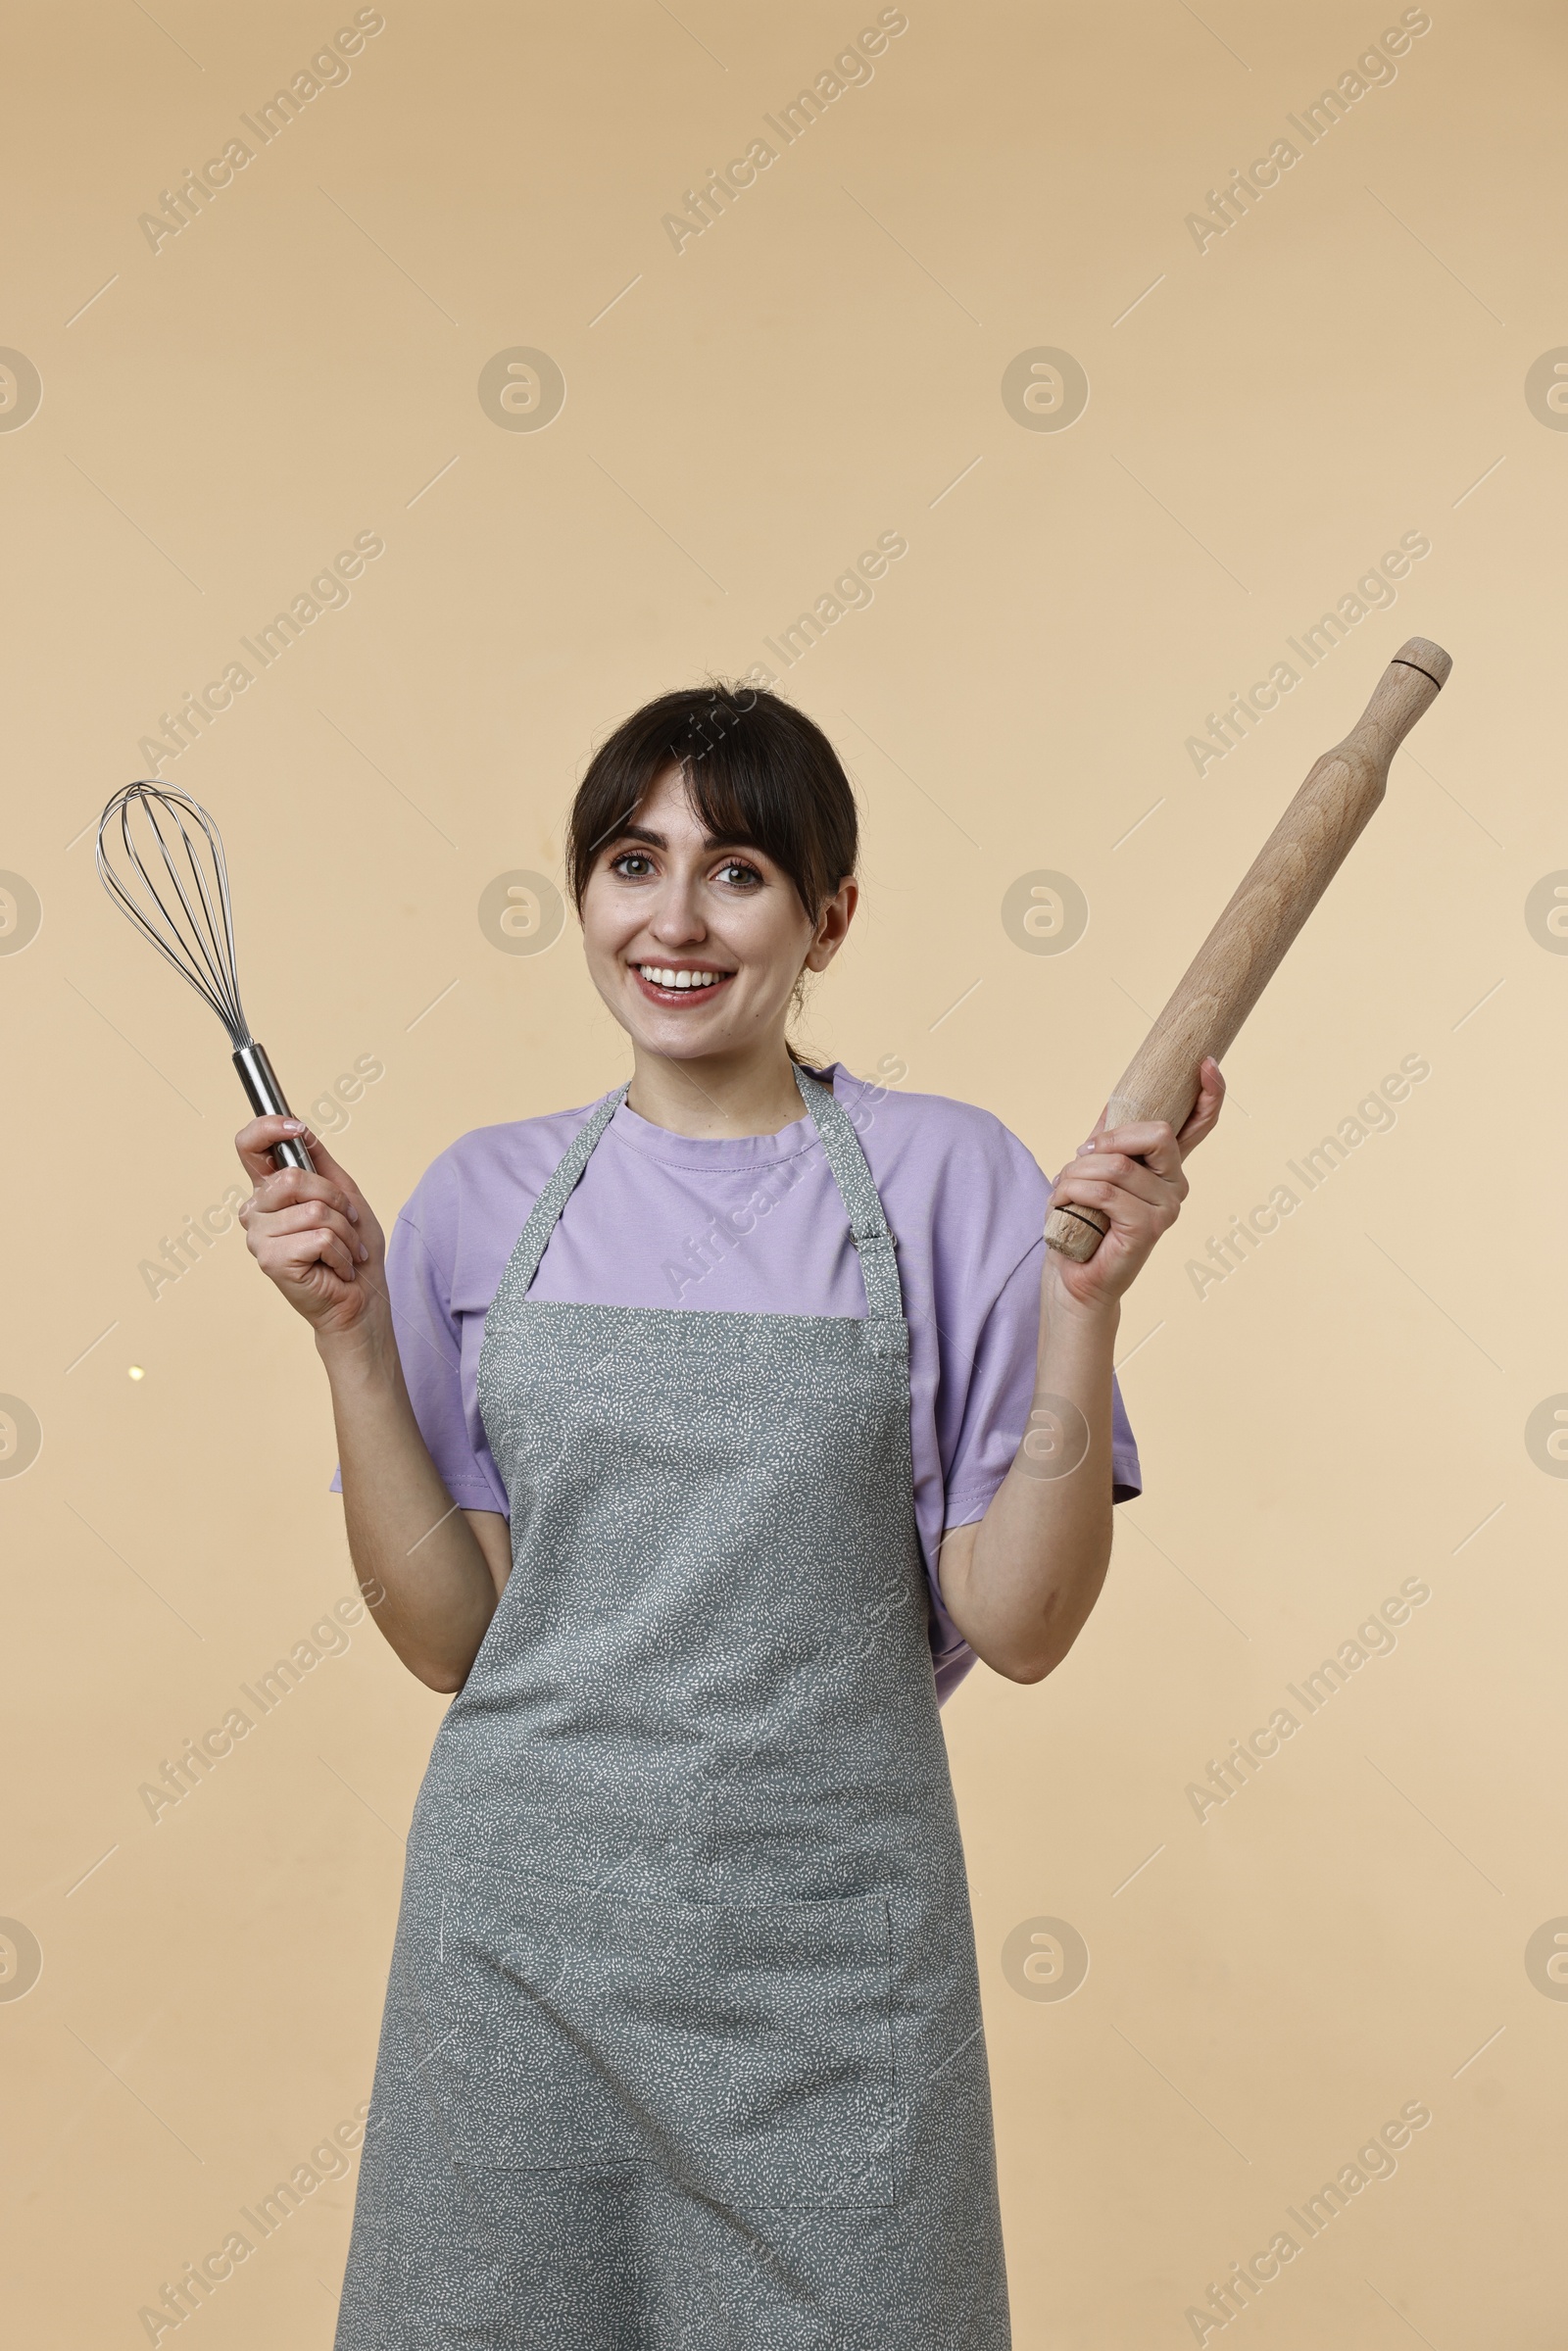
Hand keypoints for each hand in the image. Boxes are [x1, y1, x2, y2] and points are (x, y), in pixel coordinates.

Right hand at [234, 1116, 386, 1338]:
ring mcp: (259, 1237)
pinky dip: (342, 1252)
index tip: (295, 1127)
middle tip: (346, 1221)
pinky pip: (320, 1238)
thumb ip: (320, 1163)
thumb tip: (300, 1130)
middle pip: (292, 1177)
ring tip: (345, 1251)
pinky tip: (338, 1268)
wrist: (362, 1298)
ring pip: (313, 1211)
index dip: (266, 1128)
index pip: (248, 1146)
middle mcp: (255, 1211)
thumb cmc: (353, 1250)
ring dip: (344, 1232)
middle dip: (334, 1199)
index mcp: (269, 1191)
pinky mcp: (270, 1261)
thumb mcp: (343, 1195)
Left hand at [1045, 1057, 1225, 1311]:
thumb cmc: (1082, 1222)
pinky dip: (1074, 1192)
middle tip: (1080, 1157)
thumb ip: (1109, 1140)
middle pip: (1156, 1133)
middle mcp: (1176, 1185)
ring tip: (1064, 1191)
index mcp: (1167, 1167)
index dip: (1210, 1093)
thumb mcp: (1092, 1169)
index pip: (1200, 1124)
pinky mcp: (1149, 1228)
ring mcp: (1167, 1208)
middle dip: (1107, 1140)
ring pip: (1118, 1164)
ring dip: (1077, 1172)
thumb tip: (1116, 1101)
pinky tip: (1065, 1204)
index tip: (1206, 1063)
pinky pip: (1106, 1191)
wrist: (1072, 1275)